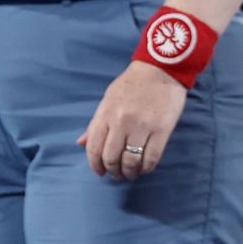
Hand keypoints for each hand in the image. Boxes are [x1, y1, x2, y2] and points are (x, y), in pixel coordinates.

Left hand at [77, 60, 188, 181]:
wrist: (161, 69)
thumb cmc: (132, 83)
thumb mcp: (108, 99)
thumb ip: (95, 123)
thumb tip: (80, 143)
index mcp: (106, 113)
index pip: (94, 148)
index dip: (95, 165)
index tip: (100, 172)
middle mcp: (121, 122)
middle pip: (111, 158)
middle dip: (113, 171)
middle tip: (117, 175)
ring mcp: (142, 126)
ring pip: (131, 161)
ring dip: (129, 172)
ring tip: (131, 173)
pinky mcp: (161, 130)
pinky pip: (151, 158)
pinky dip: (146, 168)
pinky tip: (145, 168)